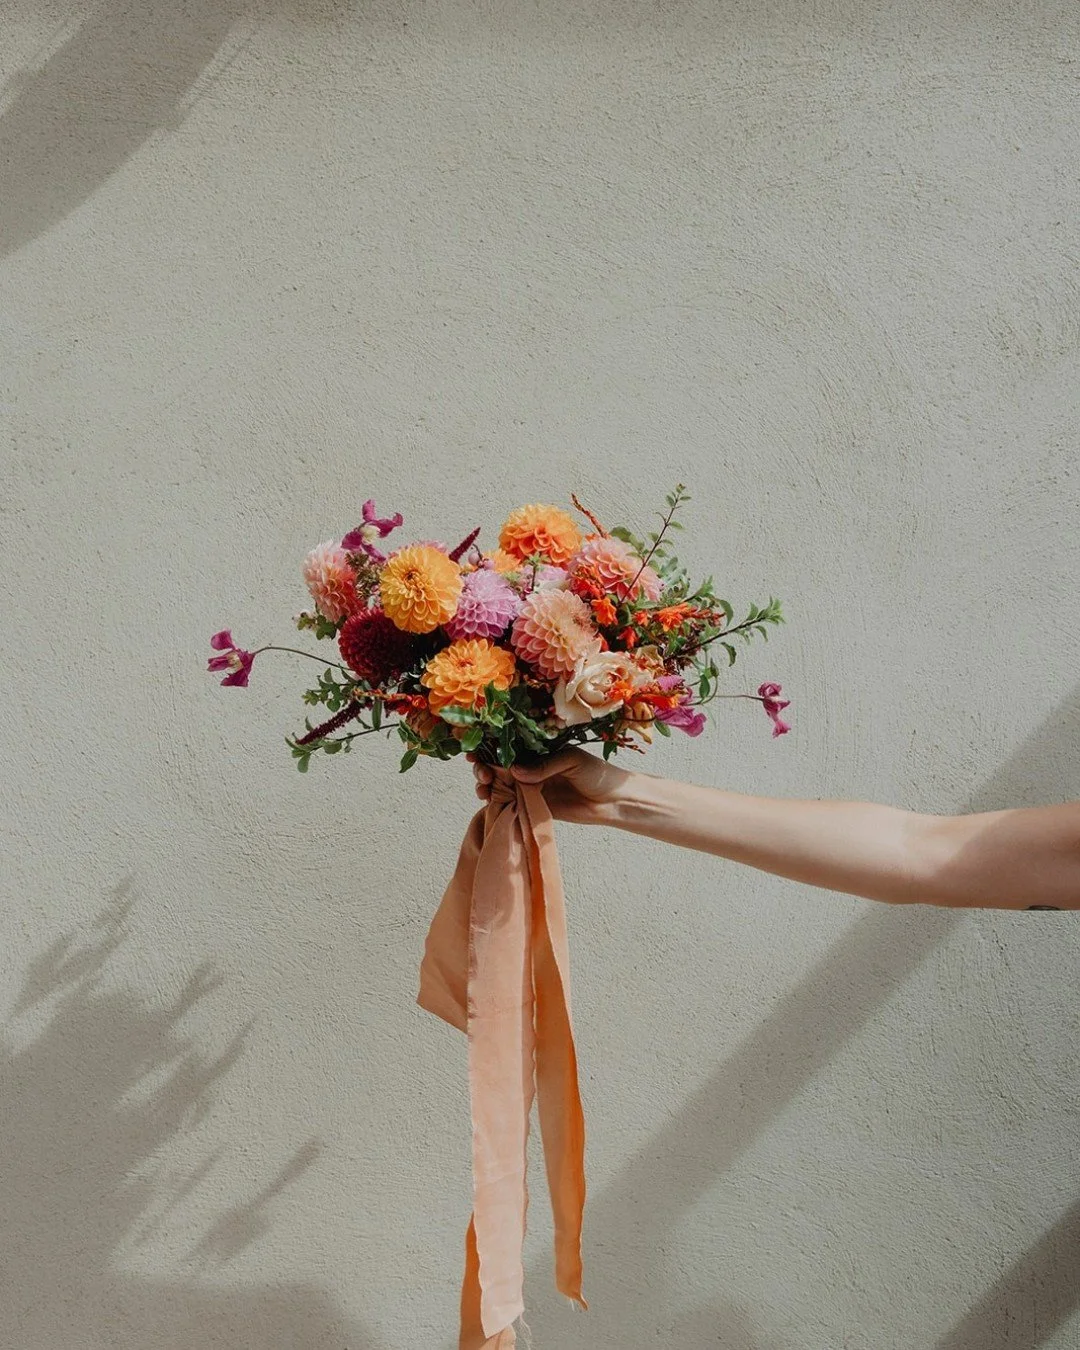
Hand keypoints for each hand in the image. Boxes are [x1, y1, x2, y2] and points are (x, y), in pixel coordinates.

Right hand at [466, 746, 636, 825]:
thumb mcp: (571, 760)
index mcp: (538, 750)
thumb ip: (544, 766)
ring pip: (500, 785)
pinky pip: (510, 805)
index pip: (509, 747)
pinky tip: (489, 802)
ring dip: (486, 786)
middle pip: (498, 766)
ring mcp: (530, 788)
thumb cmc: (597, 773)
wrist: (613, 801)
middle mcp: (531, 768)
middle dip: (484, 768)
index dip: (489, 748)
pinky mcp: (533, 807)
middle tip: (483, 774)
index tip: (475, 752)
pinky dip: (497, 803)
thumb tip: (513, 771)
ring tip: (484, 788)